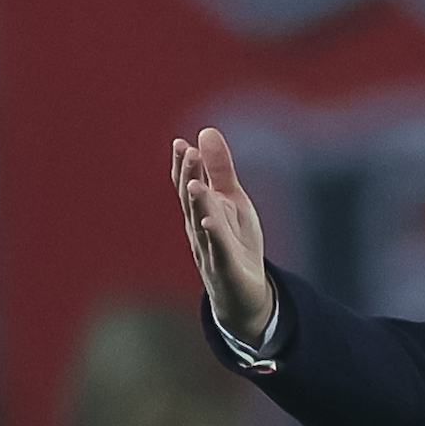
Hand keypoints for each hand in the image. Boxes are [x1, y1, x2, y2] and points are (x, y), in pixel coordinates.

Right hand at [171, 127, 272, 342]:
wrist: (244, 294)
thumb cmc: (235, 243)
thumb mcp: (233, 202)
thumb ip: (220, 169)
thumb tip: (206, 131)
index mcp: (200, 211)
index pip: (187, 185)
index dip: (183, 165)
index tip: (180, 143)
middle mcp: (199, 229)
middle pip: (191, 200)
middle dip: (189, 176)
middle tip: (188, 151)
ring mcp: (210, 250)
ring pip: (201, 224)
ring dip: (197, 203)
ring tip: (195, 183)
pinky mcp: (227, 268)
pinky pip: (219, 250)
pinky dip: (214, 235)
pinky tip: (210, 220)